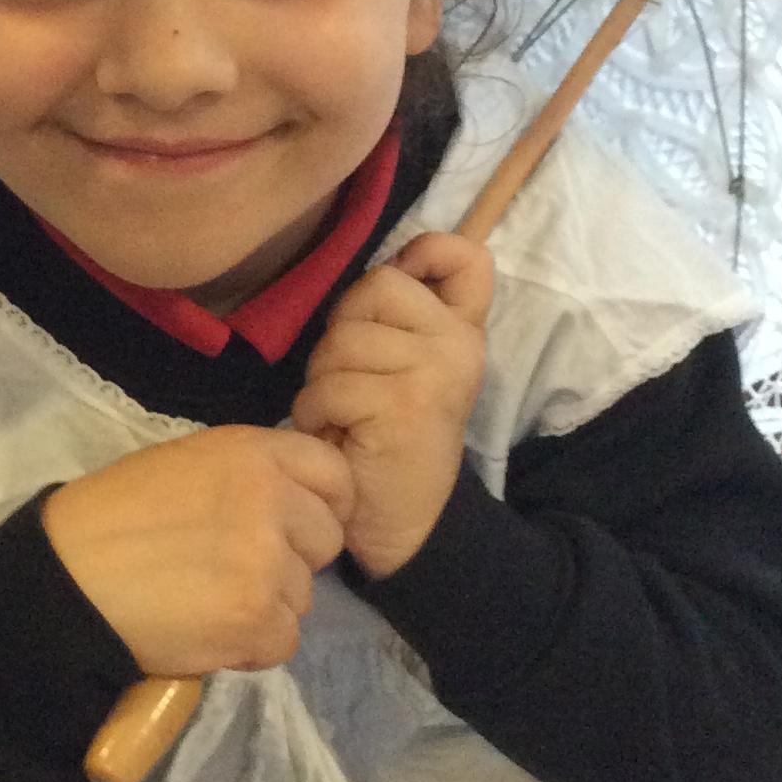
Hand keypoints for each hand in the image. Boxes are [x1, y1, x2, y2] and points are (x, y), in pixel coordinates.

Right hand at [43, 425, 354, 676]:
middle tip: (237, 571)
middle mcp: (271, 499)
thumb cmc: (113, 517)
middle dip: (292, 560)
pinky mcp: (256, 618)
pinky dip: (252, 647)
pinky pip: (284, 641)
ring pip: (304, 595)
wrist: (66, 579)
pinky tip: (209, 633)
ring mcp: (267, 561)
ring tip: (209, 602)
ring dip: (267, 606)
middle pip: (326, 539)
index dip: (323, 504)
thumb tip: (294, 503)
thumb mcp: (186, 465)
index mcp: (253, 452)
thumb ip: (248, 475)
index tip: (297, 526)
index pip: (335, 474)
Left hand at [292, 231, 492, 578]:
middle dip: (344, 331)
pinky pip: (329, 387)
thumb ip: (404, 320)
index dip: (425, 251)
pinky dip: (316, 416)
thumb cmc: (388, 444)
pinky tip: (338, 441)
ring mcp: (435, 371)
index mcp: (462, 332)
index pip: (466, 257)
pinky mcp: (402, 404)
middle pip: (376, 284)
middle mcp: (459, 344)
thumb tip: (383, 264)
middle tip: (353, 383)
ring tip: (344, 418)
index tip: (402, 281)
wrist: (408, 530)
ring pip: (342, 340)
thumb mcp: (407, 372)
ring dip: (323, 383)